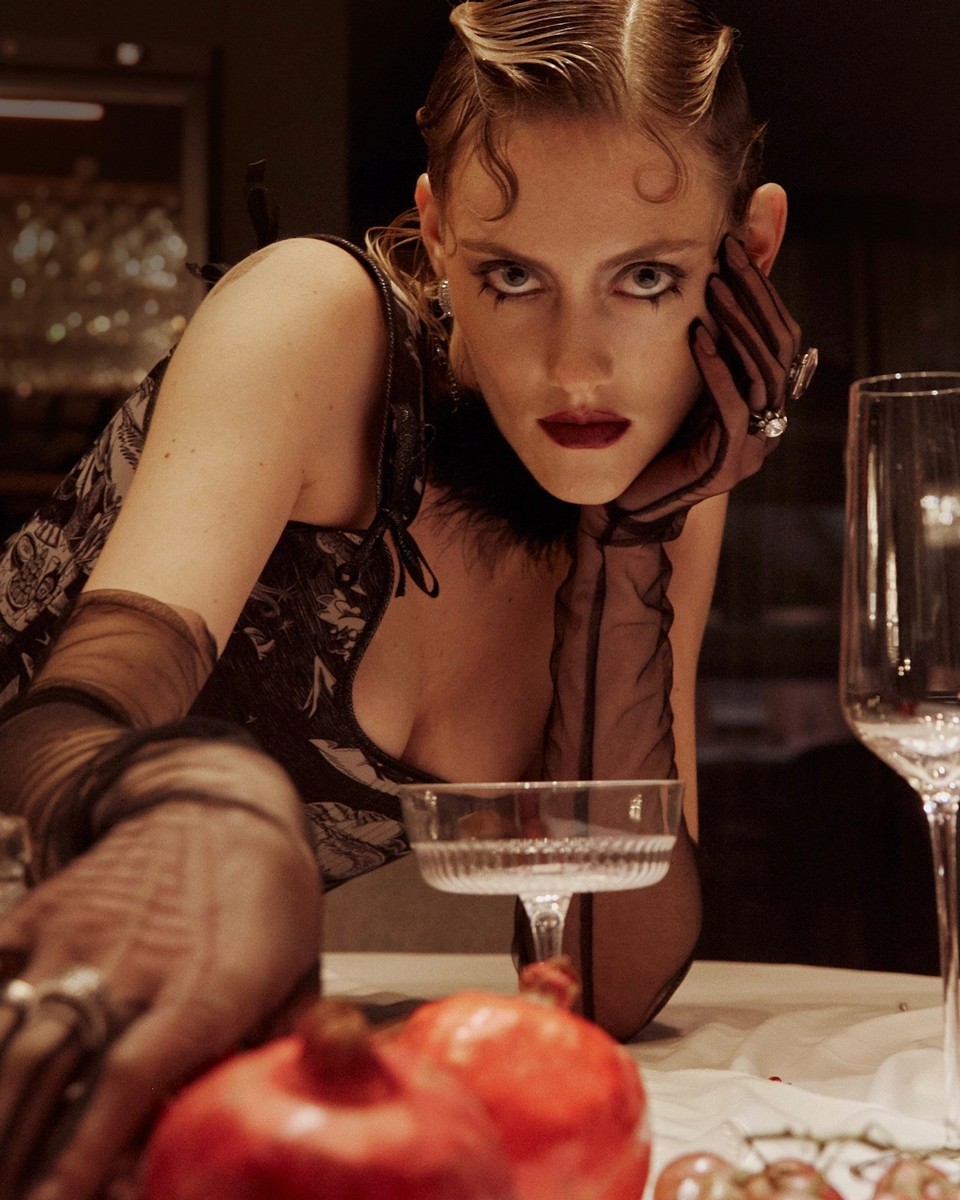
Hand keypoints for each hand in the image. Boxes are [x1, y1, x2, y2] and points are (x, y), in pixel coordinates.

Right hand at [0, 800, 321, 1199]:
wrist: (219, 804)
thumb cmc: (266, 895)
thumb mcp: (297, 974)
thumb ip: (271, 1055)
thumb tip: (255, 1128)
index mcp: (206, 987)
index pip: (128, 1082)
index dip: (81, 1153)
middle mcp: (134, 963)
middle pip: (50, 1072)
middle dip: (20, 1151)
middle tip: (19, 1199)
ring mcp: (77, 935)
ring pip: (9, 1035)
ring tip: (1, 1162)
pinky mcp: (43, 913)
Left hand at [585, 234, 810, 542]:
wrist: (630, 509)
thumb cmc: (652, 444)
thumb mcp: (682, 384)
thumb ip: (704, 343)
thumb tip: (710, 282)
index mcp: (762, 404)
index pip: (780, 337)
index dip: (763, 290)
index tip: (737, 245)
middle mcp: (766, 425)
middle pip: (780, 349)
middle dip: (756, 295)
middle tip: (729, 253)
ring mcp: (750, 448)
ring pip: (763, 375)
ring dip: (738, 324)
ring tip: (714, 286)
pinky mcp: (724, 465)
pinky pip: (732, 408)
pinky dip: (716, 367)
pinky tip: (697, 335)